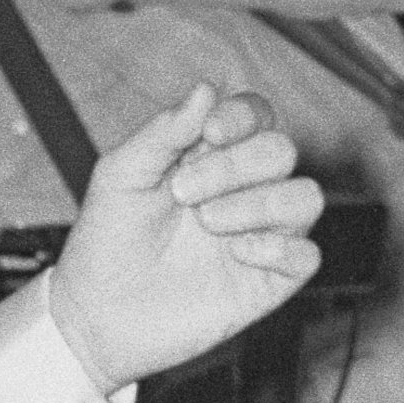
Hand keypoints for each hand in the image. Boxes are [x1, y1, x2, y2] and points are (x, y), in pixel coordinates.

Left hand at [41, 82, 321, 393]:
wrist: (97, 315)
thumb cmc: (106, 240)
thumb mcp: (121, 176)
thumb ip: (163, 132)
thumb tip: (207, 87)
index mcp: (212, 157)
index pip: (257, 115)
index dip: (243, 116)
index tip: (208, 134)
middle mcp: (244, 191)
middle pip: (281, 151)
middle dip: (236, 166)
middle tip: (184, 195)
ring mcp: (260, 236)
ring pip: (306, 198)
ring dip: (259, 204)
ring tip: (208, 224)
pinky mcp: (267, 283)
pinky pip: (307, 256)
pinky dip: (279, 248)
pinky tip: (237, 254)